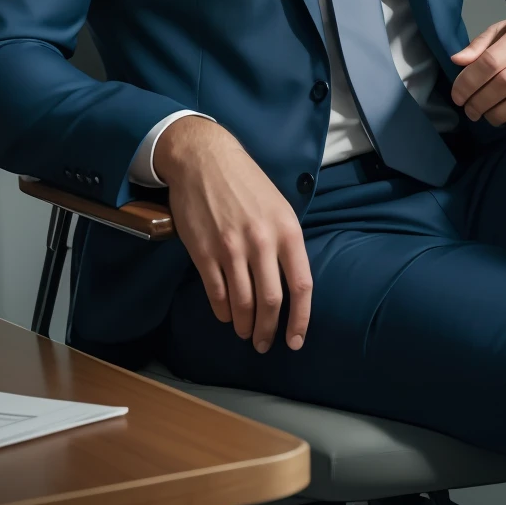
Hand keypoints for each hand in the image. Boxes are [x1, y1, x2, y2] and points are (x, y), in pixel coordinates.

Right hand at [154, 116, 312, 354]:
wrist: (205, 160)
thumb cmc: (246, 182)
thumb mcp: (279, 205)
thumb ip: (286, 241)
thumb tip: (291, 280)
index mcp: (287, 229)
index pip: (301, 285)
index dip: (300, 319)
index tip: (295, 340)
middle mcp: (262, 241)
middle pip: (271, 300)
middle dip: (268, 330)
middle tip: (264, 344)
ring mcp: (231, 248)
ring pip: (243, 302)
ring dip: (244, 325)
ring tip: (245, 333)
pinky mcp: (204, 252)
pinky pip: (216, 293)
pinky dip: (223, 311)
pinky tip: (227, 316)